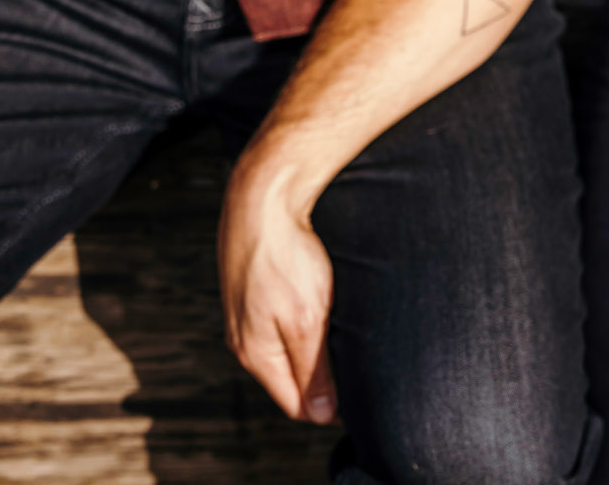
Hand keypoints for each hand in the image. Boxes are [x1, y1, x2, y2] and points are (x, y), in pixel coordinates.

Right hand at [218, 164, 337, 424]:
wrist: (263, 194)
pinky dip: (304, 319)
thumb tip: (322, 414)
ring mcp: (246, 311)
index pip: (296, 405)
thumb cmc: (284, 255)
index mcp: (256, 354)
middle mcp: (245, 338)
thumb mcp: (306, 319)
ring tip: (344, 329)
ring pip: (286, 347)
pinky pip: (281, 320)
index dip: (331, 406)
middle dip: (324, 378)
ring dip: (315, 346)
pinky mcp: (253, 287)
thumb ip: (313, 370)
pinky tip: (321, 301)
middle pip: (290, 378)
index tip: (364, 392)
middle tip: (360, 359)